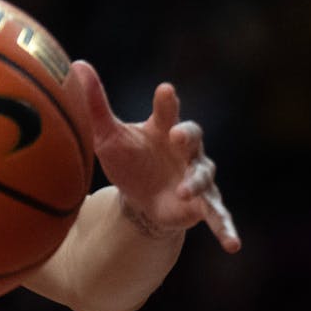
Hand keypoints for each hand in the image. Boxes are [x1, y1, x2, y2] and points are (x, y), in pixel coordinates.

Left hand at [72, 59, 240, 252]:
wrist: (141, 197)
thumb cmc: (128, 158)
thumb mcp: (108, 135)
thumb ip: (96, 104)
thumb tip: (76, 65)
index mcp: (164, 130)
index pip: (167, 112)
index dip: (166, 102)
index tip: (164, 91)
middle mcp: (186, 151)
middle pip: (193, 138)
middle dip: (188, 136)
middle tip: (178, 136)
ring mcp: (197, 177)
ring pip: (203, 176)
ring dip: (195, 184)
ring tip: (183, 192)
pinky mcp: (203, 205)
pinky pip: (219, 216)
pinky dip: (227, 229)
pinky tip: (234, 245)